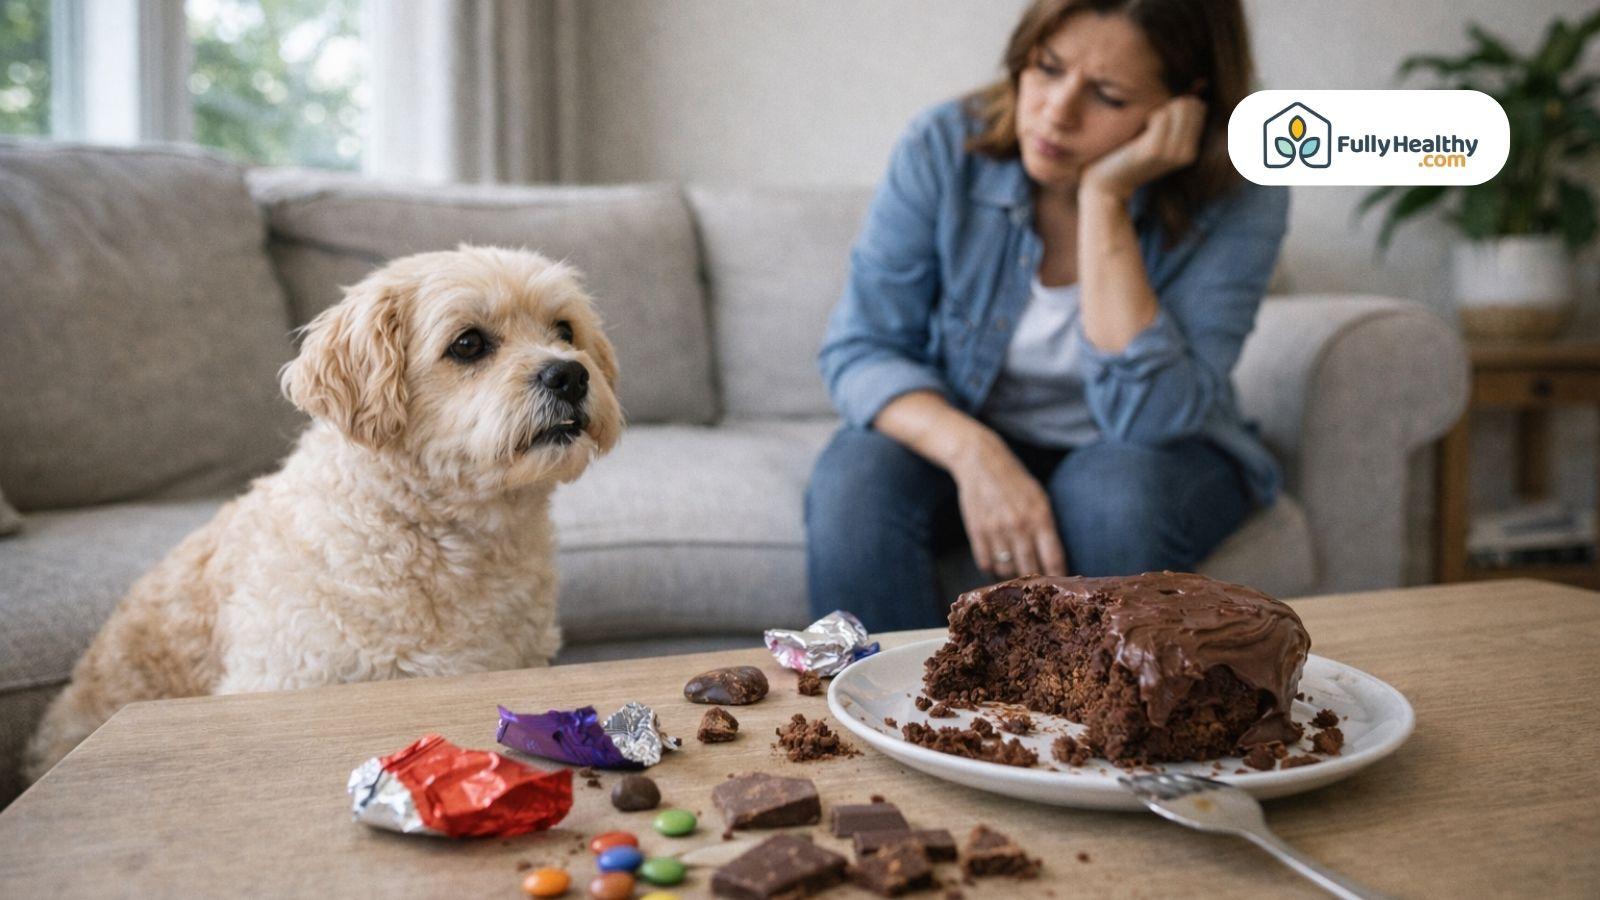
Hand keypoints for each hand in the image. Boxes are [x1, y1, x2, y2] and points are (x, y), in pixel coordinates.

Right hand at [948, 431, 1068, 579]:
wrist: (981, 462)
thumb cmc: (1016, 481)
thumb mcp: (1040, 497)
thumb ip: (1047, 526)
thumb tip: (1054, 559)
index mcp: (1040, 516)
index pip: (1053, 558)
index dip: (1058, 576)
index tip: (1059, 584)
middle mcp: (1018, 525)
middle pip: (1030, 569)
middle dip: (1035, 581)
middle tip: (1037, 585)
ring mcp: (996, 529)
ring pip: (1007, 569)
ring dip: (1012, 574)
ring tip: (1016, 571)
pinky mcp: (976, 531)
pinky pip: (986, 563)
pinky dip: (992, 568)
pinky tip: (997, 563)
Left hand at [1080, 95, 1206, 201]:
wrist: (1108, 183)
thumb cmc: (1129, 154)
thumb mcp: (1158, 137)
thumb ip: (1176, 118)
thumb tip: (1197, 85)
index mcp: (1191, 150)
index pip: (1200, 108)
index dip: (1180, 102)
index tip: (1160, 115)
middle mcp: (1186, 154)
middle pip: (1192, 106)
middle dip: (1172, 103)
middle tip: (1150, 119)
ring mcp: (1172, 153)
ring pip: (1179, 108)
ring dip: (1159, 108)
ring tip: (1145, 124)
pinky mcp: (1153, 151)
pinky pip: (1161, 115)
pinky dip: (1150, 114)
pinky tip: (1139, 128)